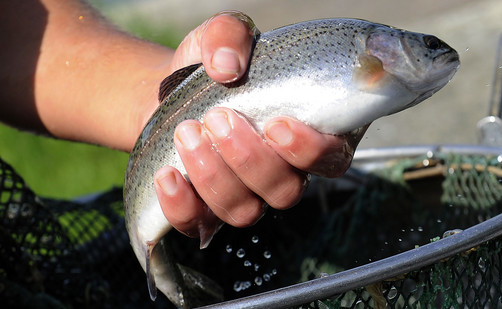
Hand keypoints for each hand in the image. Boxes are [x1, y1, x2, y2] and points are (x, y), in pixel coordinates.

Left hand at [152, 12, 358, 240]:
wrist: (169, 93)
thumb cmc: (212, 68)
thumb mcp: (221, 37)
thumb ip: (230, 35)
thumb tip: (226, 66)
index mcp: (308, 134)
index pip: (331, 160)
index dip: (310, 152)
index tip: (276, 124)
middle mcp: (283, 172)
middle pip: (285, 190)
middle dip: (249, 158)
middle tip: (218, 118)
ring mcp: (247, 196)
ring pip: (245, 211)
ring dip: (215, 175)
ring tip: (187, 133)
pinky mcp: (207, 210)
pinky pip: (200, 225)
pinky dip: (182, 205)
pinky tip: (167, 174)